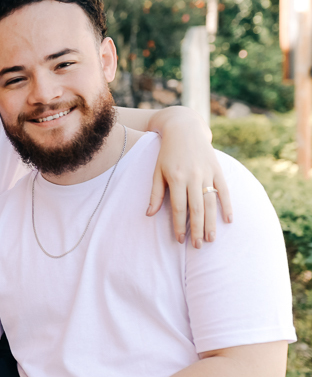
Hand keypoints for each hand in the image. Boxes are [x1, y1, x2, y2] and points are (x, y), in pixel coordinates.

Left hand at [147, 111, 232, 247]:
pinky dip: (227, 205)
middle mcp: (193, 177)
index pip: (178, 208)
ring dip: (211, 222)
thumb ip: (155, 194)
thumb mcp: (157, 171)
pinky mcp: (218, 170)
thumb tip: (148, 215)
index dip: (179, 225)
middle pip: (196, 209)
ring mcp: (207, 173)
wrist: (185, 129)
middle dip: (196, 229)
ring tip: (210, 239)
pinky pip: (225, 190)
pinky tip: (228, 220)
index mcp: (176, 178)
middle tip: (197, 246)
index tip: (180, 240)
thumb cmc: (167, 153)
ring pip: (211, 202)